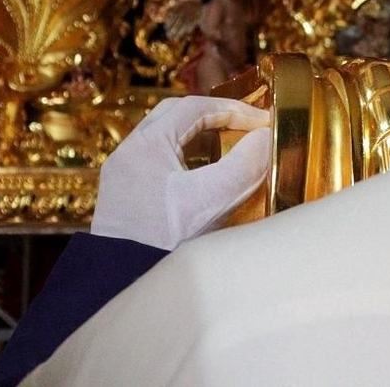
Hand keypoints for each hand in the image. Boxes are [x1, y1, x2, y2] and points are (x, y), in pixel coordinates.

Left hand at [90, 96, 269, 250]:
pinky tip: (206, 174)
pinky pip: (159, 160)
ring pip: (166, 138)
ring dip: (200, 136)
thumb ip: (244, 163)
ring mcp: (123, 175)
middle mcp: (128, 153)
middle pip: (175, 116)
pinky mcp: (125, 196)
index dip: (233, 108)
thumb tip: (266, 137)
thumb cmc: (164, 240)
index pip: (194, 107)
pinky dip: (187, 157)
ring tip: (230, 146)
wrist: (124, 282)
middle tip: (245, 125)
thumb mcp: (212, 199)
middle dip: (214, 116)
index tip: (262, 120)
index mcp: (146, 145)